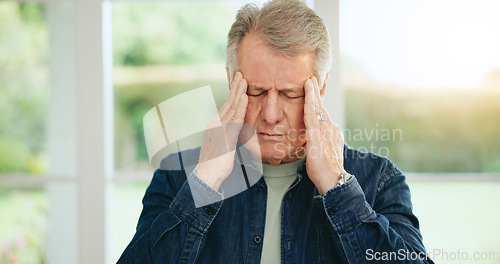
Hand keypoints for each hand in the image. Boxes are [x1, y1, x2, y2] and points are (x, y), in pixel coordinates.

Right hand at [195, 72, 248, 189]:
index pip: (226, 107)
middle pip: (228, 102)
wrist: (206, 175)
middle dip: (235, 87)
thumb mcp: (224, 147)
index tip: (239, 83)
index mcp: (215, 126)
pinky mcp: (225, 136)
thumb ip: (229, 137)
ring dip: (238, 92)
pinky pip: (235, 119)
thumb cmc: (215, 165)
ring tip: (244, 80)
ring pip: (231, 107)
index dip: (233, 94)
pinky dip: (240, 107)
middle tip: (241, 74)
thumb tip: (234, 134)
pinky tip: (245, 97)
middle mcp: (216, 124)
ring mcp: (220, 129)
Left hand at [303, 76, 344, 194]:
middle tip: (311, 79)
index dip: (318, 101)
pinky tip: (307, 96)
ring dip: (313, 94)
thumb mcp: (322, 152)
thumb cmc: (326, 170)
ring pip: (317, 109)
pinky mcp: (317, 137)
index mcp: (331, 132)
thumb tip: (310, 138)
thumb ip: (317, 142)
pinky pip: (312, 116)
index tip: (313, 90)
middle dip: (316, 93)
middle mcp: (330, 129)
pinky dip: (309, 104)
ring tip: (309, 82)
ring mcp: (325, 132)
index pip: (323, 114)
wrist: (333, 180)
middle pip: (321, 107)